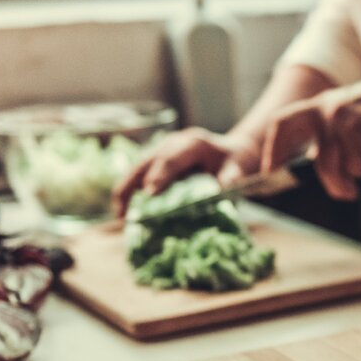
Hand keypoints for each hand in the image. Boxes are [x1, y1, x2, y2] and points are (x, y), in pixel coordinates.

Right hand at [111, 128, 259, 216]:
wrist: (231, 153)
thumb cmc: (235, 161)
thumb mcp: (239, 166)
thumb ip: (232, 176)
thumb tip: (223, 187)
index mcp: (193, 142)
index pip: (171, 158)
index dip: (160, 175)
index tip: (151, 193)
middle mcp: (172, 144)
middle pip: (147, 162)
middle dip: (135, 185)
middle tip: (128, 211)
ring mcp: (160, 152)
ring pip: (136, 170)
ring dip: (125, 192)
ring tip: (120, 217)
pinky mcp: (154, 164)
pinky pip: (136, 177)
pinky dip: (129, 194)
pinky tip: (124, 215)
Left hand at [261, 71, 360, 200]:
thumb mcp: (344, 113)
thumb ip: (325, 135)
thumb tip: (311, 164)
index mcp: (319, 106)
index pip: (283, 124)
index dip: (272, 149)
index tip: (269, 170)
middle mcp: (330, 112)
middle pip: (323, 164)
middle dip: (336, 184)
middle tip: (347, 191)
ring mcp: (351, 121)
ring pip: (350, 167)